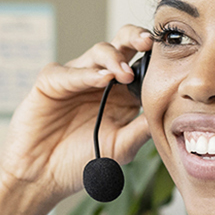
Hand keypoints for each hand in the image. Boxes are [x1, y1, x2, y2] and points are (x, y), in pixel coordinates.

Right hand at [0, 24, 154, 204]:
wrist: (42, 177)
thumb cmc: (80, 162)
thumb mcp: (120, 148)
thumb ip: (142, 129)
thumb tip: (172, 111)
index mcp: (121, 93)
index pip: (142, 63)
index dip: (155, 56)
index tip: (171, 57)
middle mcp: (100, 80)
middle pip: (121, 45)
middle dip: (136, 37)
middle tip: (149, 43)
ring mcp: (75, 78)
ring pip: (97, 52)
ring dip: (114, 58)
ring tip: (125, 73)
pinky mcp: (50, 82)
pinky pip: (68, 71)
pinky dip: (85, 73)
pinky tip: (101, 78)